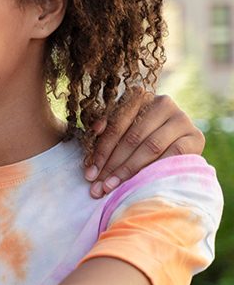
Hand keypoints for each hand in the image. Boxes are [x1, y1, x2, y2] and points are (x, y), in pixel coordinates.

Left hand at [86, 91, 203, 196]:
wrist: (176, 146)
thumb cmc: (139, 138)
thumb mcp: (121, 131)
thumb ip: (106, 130)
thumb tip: (95, 130)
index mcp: (140, 97)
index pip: (116, 125)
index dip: (101, 151)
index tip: (89, 173)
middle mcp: (163, 103)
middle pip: (132, 137)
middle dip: (112, 165)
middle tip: (98, 185)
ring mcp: (181, 119)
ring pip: (150, 146)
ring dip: (129, 170)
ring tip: (111, 187)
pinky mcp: (196, 137)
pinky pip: (173, 154)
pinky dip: (155, 169)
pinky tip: (141, 182)